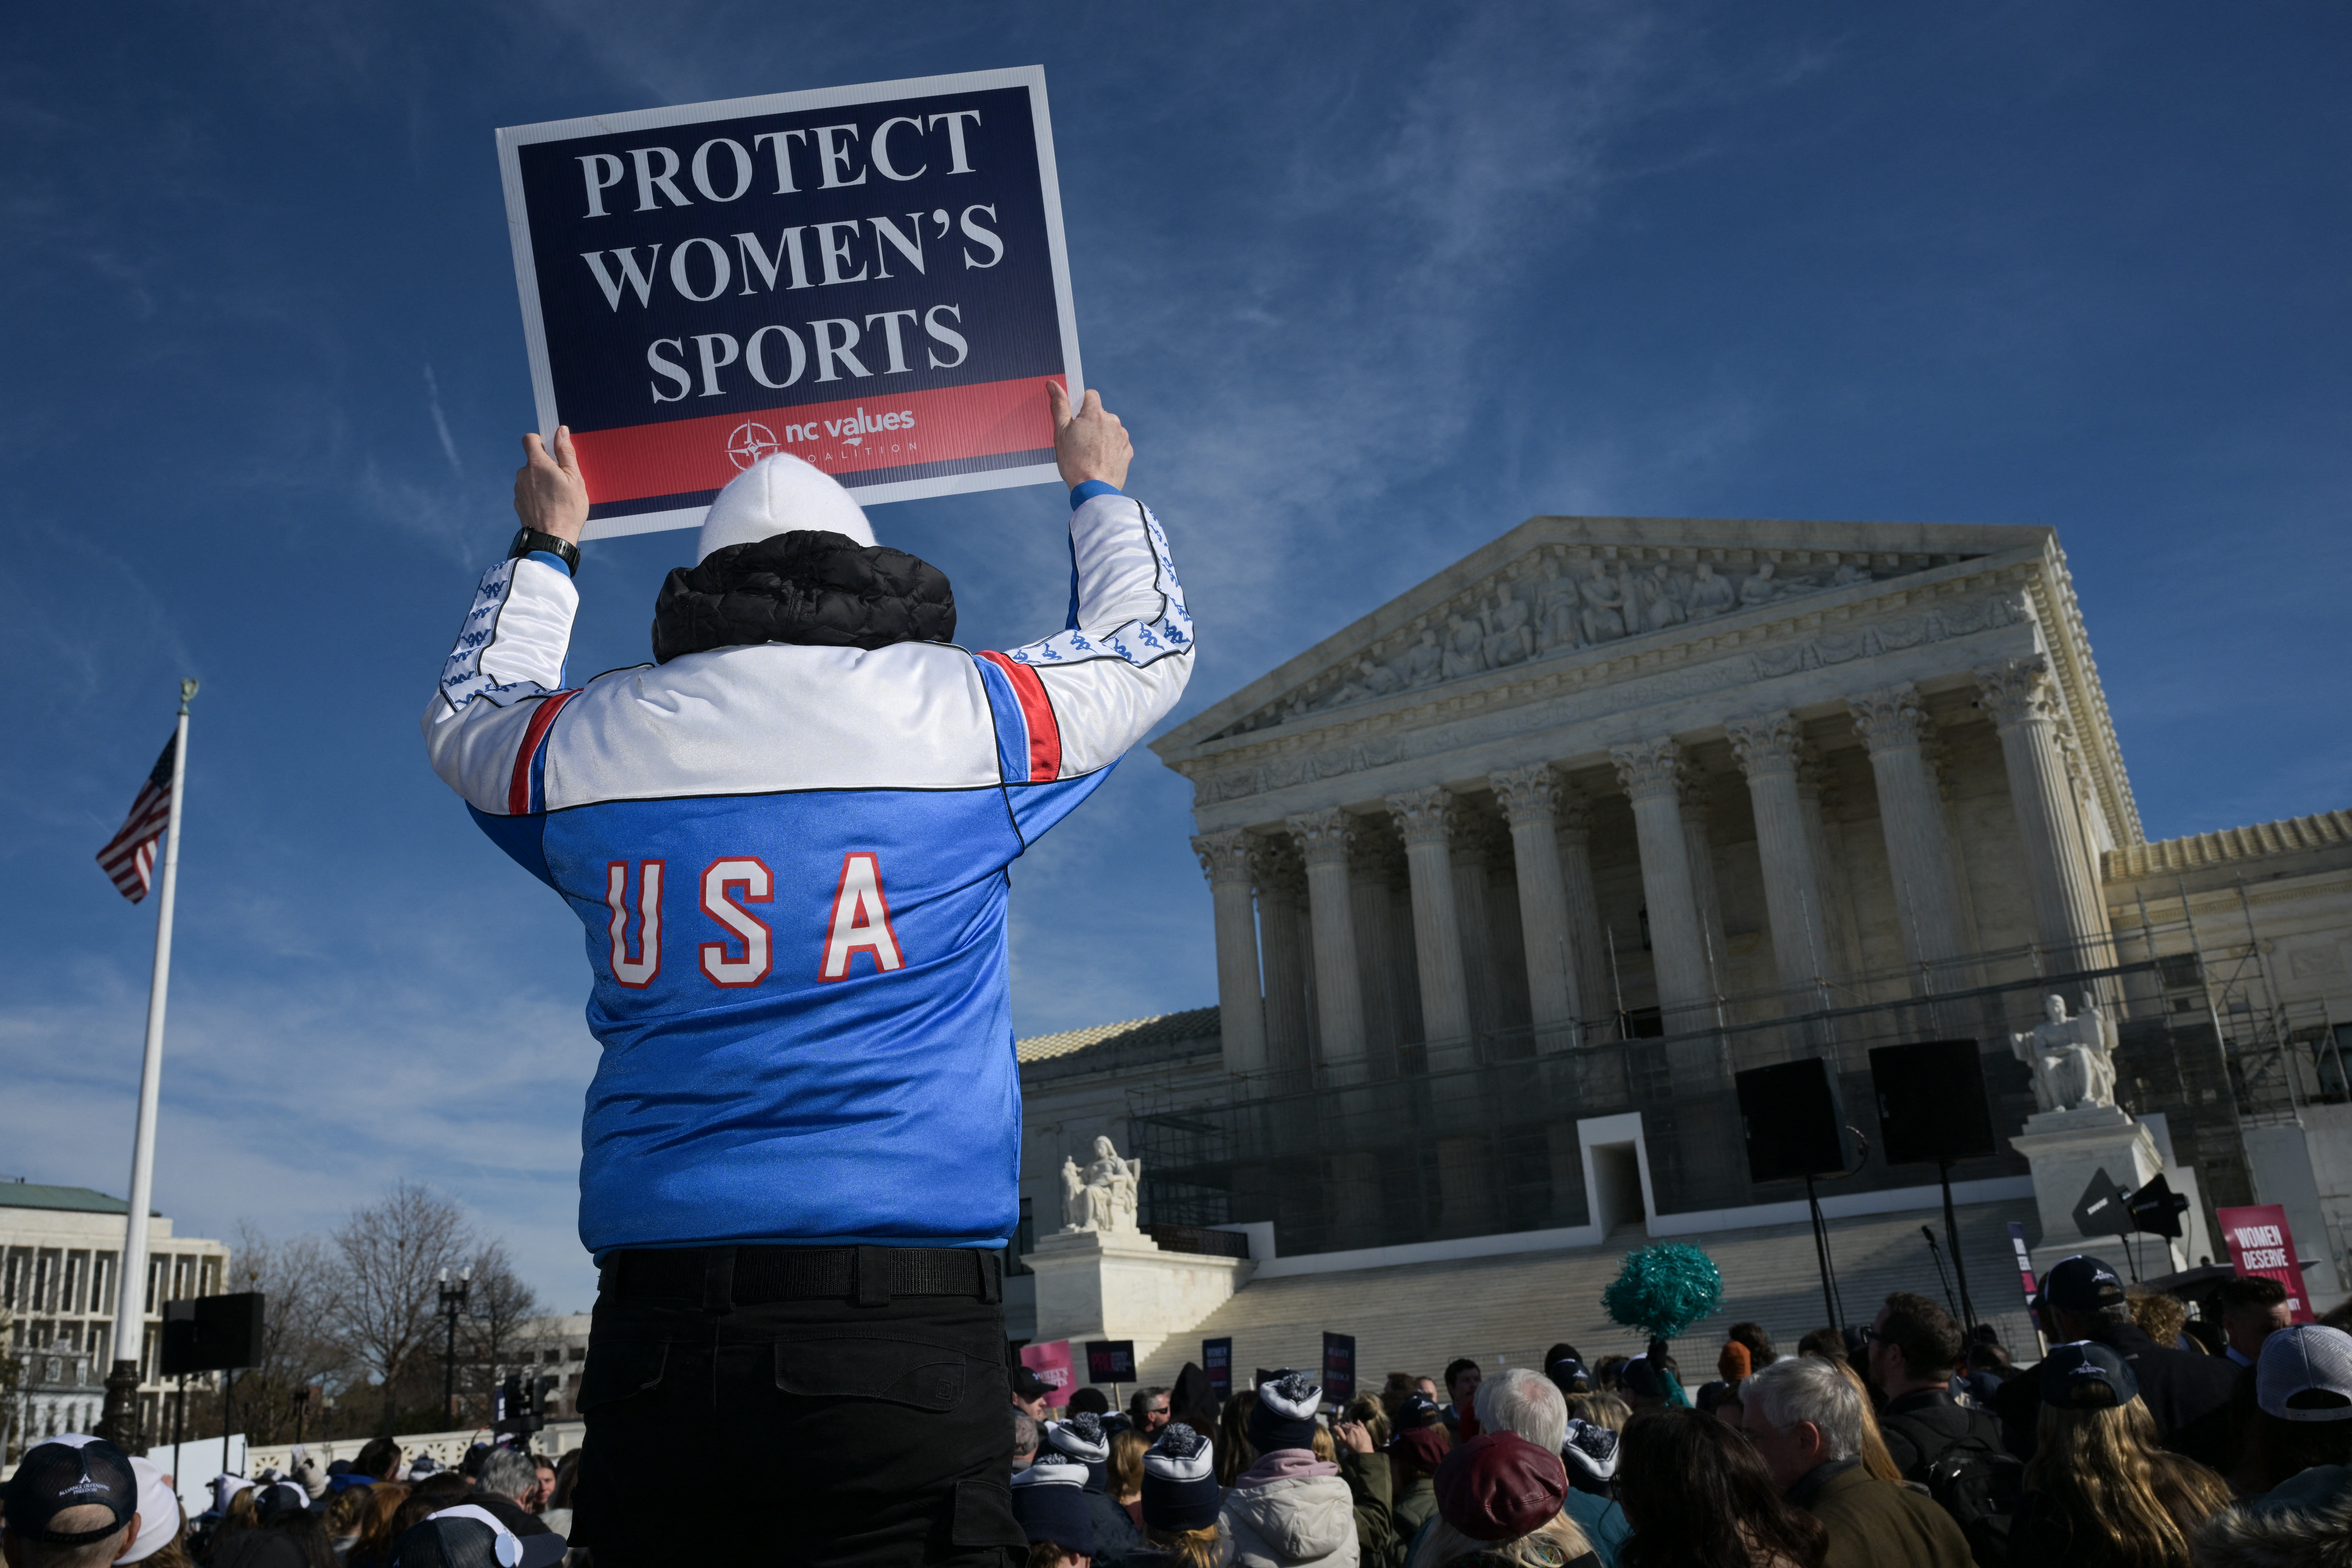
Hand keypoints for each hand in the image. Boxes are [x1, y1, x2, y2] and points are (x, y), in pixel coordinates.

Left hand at [514, 425, 589, 542]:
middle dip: (546, 466)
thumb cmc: (568, 509)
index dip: (541, 441)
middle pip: (533, 460)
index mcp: (537, 464)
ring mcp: (519, 489)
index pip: (529, 439)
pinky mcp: (518, 503)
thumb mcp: (575, 479)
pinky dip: (537, 495)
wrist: (551, 540)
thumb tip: (560, 431)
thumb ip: (566, 452)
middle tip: (563, 481)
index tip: (553, 451)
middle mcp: (523, 474)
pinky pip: (528, 492)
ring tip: (557, 497)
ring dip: (542, 482)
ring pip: (531, 477)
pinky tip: (549, 507)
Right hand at [1048, 381, 1131, 489]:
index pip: (1090, 395)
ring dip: (1101, 436)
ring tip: (1090, 454)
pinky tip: (1100, 461)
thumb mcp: (1061, 433)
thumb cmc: (1074, 462)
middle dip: (1090, 423)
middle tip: (1079, 442)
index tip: (1075, 418)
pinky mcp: (1128, 450)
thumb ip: (1059, 406)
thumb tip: (1053, 384)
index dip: (1081, 404)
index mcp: (1095, 413)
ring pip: (1109, 429)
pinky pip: (1117, 443)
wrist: (1094, 490)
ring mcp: (1122, 436)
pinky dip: (1110, 449)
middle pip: (1100, 414)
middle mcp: (1113, 420)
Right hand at [1335, 1420, 1374, 1453]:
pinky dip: (1359, 1423)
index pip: (1343, 1426)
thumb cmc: (1353, 1448)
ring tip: (1349, 1427)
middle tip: (1344, 1430)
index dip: (1340, 1428)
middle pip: (1348, 1425)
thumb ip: (1339, 1433)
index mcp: (1349, 1429)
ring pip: (1354, 1424)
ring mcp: (1361, 1429)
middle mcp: (1355, 1427)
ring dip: (1351, 1425)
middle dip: (1345, 1426)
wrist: (1364, 1452)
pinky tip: (1358, 1421)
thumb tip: (1334, 1426)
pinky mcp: (1365, 1431)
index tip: (1340, 1431)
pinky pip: (1362, 1425)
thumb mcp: (1344, 1441)